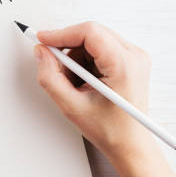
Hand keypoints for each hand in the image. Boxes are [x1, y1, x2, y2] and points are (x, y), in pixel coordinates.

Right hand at [35, 22, 153, 163]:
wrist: (130, 144)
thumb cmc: (110, 130)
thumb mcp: (72, 106)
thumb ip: (50, 77)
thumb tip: (41, 53)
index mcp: (124, 65)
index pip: (89, 32)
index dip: (62, 34)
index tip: (43, 40)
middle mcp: (133, 55)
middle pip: (90, 34)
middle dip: (68, 48)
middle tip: (56, 68)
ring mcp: (134, 56)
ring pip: (93, 41)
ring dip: (76, 57)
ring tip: (75, 84)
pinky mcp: (129, 59)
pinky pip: (99, 48)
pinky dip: (85, 61)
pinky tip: (85, 81)